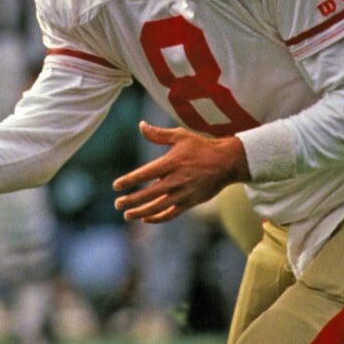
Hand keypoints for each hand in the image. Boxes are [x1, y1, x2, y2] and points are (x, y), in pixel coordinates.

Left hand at [112, 121, 249, 223]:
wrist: (227, 162)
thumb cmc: (201, 147)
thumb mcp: (180, 136)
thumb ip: (158, 134)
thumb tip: (140, 125)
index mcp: (171, 163)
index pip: (145, 174)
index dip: (129, 180)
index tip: (116, 186)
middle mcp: (176, 180)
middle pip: (149, 194)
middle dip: (131, 200)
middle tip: (117, 204)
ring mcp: (183, 194)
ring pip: (158, 207)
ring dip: (141, 212)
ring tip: (127, 214)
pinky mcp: (190, 203)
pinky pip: (171, 214)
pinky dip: (157, 218)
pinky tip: (145, 218)